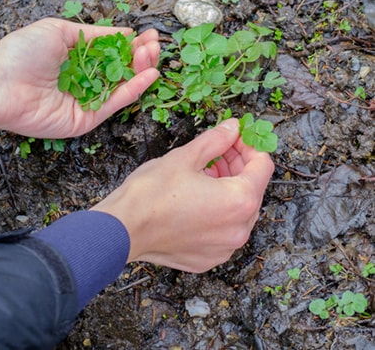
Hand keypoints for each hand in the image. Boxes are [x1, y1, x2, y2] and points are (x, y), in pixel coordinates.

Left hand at [0, 18, 159, 137]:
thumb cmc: (22, 53)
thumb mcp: (60, 31)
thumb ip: (95, 34)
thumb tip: (123, 31)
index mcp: (76, 59)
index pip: (111, 53)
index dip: (130, 44)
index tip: (148, 35)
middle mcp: (83, 81)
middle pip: (119, 70)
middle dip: (139, 57)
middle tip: (155, 45)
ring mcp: (85, 101)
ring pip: (120, 87)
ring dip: (140, 71)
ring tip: (153, 56)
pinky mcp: (85, 119)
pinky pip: (113, 104)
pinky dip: (132, 91)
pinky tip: (148, 76)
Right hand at [92, 119, 274, 272]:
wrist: (122, 230)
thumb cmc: (150, 195)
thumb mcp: (185, 157)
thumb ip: (216, 140)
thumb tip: (232, 128)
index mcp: (239, 201)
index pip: (263, 166)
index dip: (250, 146)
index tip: (236, 138)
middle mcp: (239, 229)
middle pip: (253, 190)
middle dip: (238, 167)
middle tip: (218, 152)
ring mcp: (224, 248)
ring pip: (239, 212)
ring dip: (228, 190)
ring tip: (205, 174)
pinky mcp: (209, 258)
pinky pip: (223, 232)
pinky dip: (217, 214)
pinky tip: (197, 201)